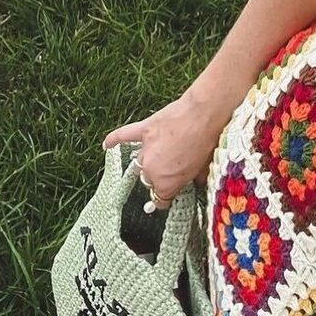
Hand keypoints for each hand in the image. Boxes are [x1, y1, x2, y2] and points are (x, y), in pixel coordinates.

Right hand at [102, 91, 230, 207]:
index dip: (166, 199)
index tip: (169, 197)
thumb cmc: (208, 142)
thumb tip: (194, 182)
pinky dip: (114, 140)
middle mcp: (152, 169)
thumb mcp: (204, 169)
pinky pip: (123, 136)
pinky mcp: (144, 130)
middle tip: (172, 169)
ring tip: (159, 156)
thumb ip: (194, 180)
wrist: (205, 115)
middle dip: (159, 178)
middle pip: (149, 180)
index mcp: (167, 183)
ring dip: (147, 162)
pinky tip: (107, 145)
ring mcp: (145, 149)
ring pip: (139, 162)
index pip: (160, 199)